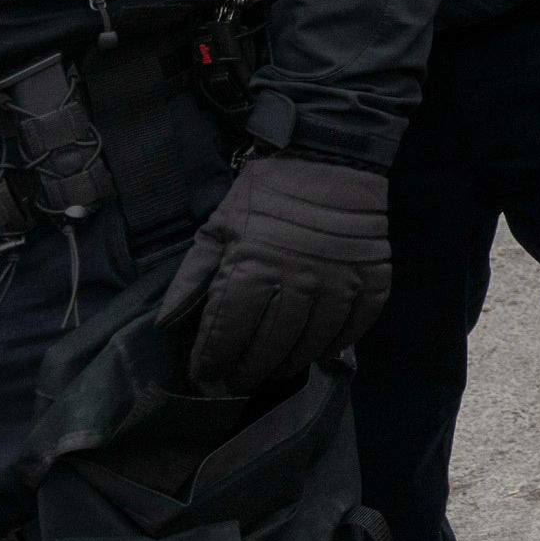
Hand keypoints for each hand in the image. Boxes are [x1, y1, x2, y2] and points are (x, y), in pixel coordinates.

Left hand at [157, 152, 390, 393]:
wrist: (328, 158)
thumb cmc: (266, 194)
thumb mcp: (218, 229)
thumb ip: (192, 279)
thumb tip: (167, 325)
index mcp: (253, 269)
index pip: (228, 333)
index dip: (212, 360)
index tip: (204, 373)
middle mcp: (298, 282)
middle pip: (270, 347)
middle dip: (248, 370)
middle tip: (236, 382)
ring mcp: (340, 282)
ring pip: (312, 343)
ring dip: (289, 364)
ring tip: (273, 372)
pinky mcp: (372, 278)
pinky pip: (356, 326)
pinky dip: (337, 345)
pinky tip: (319, 353)